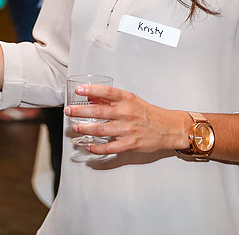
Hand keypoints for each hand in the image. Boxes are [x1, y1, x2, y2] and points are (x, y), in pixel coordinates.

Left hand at [64, 84, 187, 154]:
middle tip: (69, 111)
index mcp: (127, 100)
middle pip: (100, 111)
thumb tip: (91, 96)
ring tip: (75, 127)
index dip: (92, 90)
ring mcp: (128, 129)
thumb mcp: (131, 100)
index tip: (79, 89)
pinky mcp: (130, 144)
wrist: (168, 128)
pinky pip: (111, 147)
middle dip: (81, 111)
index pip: (107, 92)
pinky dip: (98, 148)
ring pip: (102, 130)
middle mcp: (127, 113)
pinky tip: (89, 147)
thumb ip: (111, 99)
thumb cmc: (148, 113)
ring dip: (86, 129)